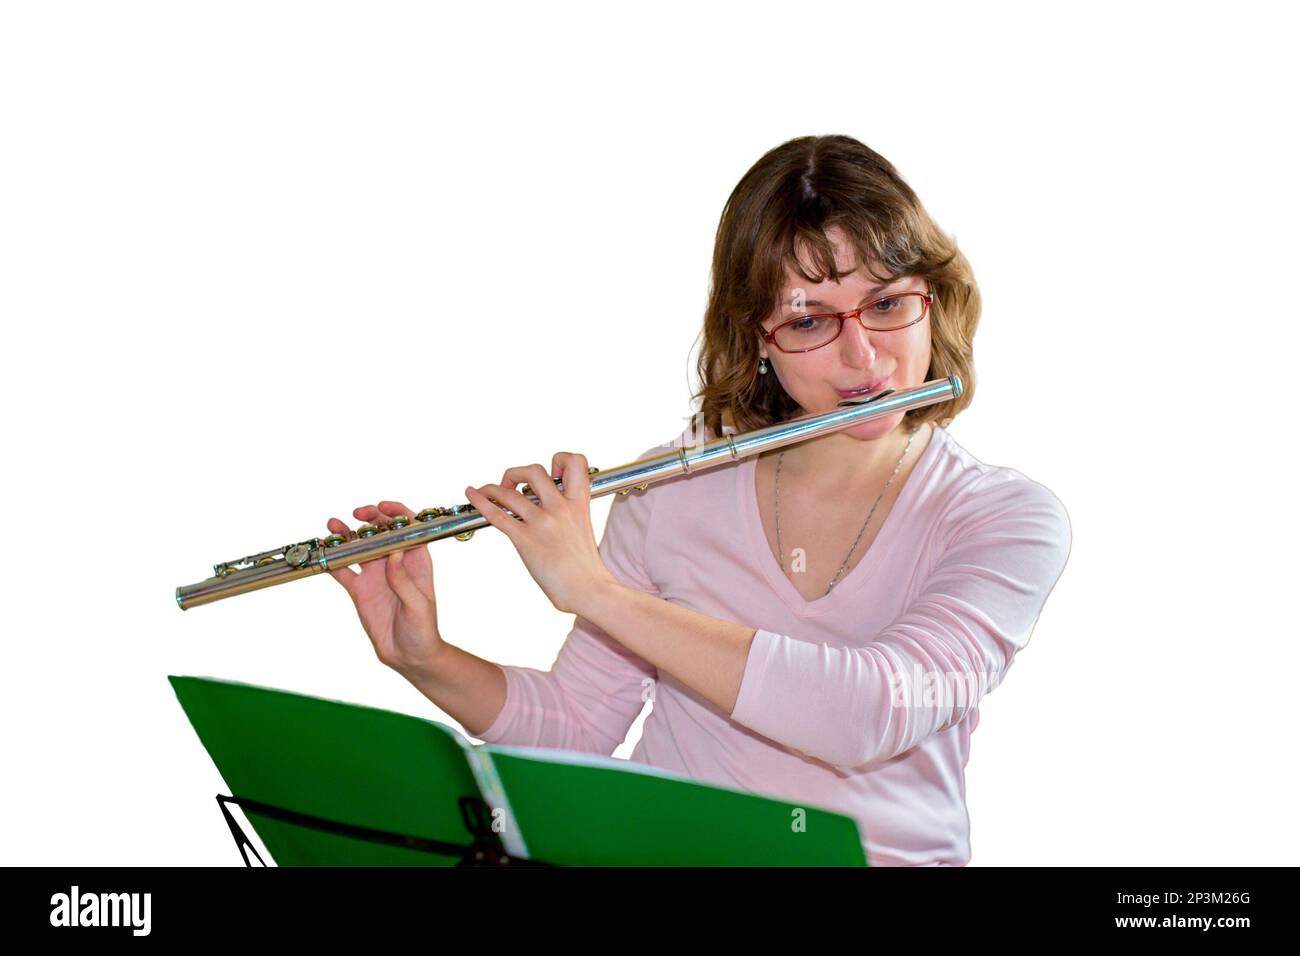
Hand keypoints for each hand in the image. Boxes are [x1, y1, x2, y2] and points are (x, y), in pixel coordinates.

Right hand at [325, 500, 443, 678]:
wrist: (409, 656)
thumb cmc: (423, 631)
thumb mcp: (418, 606)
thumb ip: (404, 581)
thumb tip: (394, 554)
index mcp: (416, 562)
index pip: (408, 529)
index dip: (397, 513)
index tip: (382, 508)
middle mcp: (395, 564)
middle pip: (381, 533)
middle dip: (369, 519)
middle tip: (356, 514)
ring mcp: (376, 575)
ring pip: (359, 547)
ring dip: (347, 535)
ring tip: (333, 526)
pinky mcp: (360, 590)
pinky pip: (343, 570)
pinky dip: (332, 560)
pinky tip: (322, 552)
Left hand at [465, 452, 615, 615]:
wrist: (589, 589)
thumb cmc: (586, 567)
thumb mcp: (584, 528)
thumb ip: (571, 513)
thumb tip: (553, 509)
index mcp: (578, 502)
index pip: (574, 461)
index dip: (559, 459)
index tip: (550, 472)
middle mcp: (560, 507)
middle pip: (534, 470)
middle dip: (517, 473)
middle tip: (512, 486)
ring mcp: (542, 522)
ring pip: (509, 492)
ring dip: (492, 488)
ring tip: (485, 492)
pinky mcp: (526, 539)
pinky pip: (497, 514)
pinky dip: (481, 502)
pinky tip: (472, 495)